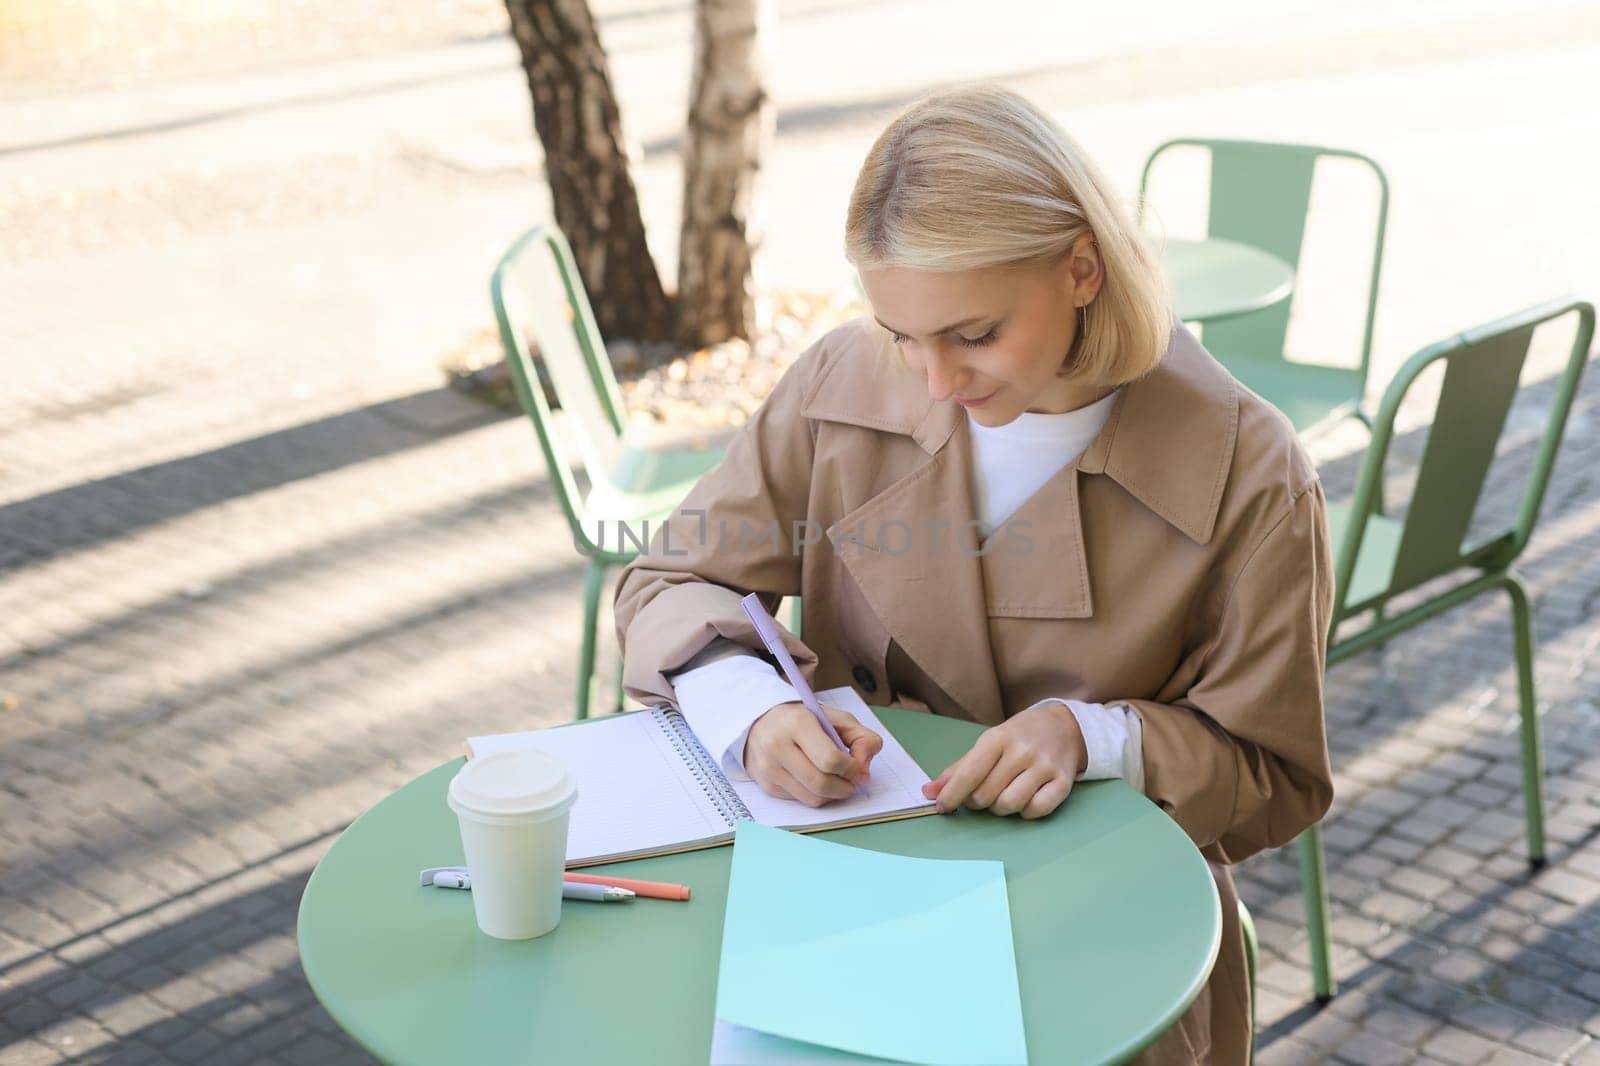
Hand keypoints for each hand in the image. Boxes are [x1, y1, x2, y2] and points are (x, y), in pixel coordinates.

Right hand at [743, 703, 883, 806]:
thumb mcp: (837, 718)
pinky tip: (816, 780)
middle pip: (821, 783)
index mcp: (797, 723)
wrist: (762, 722)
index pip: (830, 759)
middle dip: (844, 787)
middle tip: (851, 782)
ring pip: (812, 798)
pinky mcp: (766, 784)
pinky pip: (801, 800)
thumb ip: (862, 738)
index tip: (857, 768)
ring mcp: (769, 767)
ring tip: (837, 781)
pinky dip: (815, 795)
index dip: (851, 769)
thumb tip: (864, 771)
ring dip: (832, 795)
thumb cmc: (805, 720)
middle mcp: (778, 745)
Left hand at [922, 701, 1087, 818]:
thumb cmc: (1020, 736)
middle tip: (979, 795)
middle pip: (986, 795)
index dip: (951, 795)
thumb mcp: (988, 742)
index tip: (941, 807)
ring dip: (1000, 809)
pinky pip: (1037, 810)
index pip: (968, 774)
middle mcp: (1021, 751)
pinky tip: (1025, 800)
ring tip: (1002, 796)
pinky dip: (1026, 812)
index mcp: (998, 738)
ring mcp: (1044, 767)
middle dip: (976, 802)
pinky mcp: (1063, 782)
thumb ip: (959, 769)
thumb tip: (929, 792)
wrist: (1065, 726)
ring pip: (1009, 804)